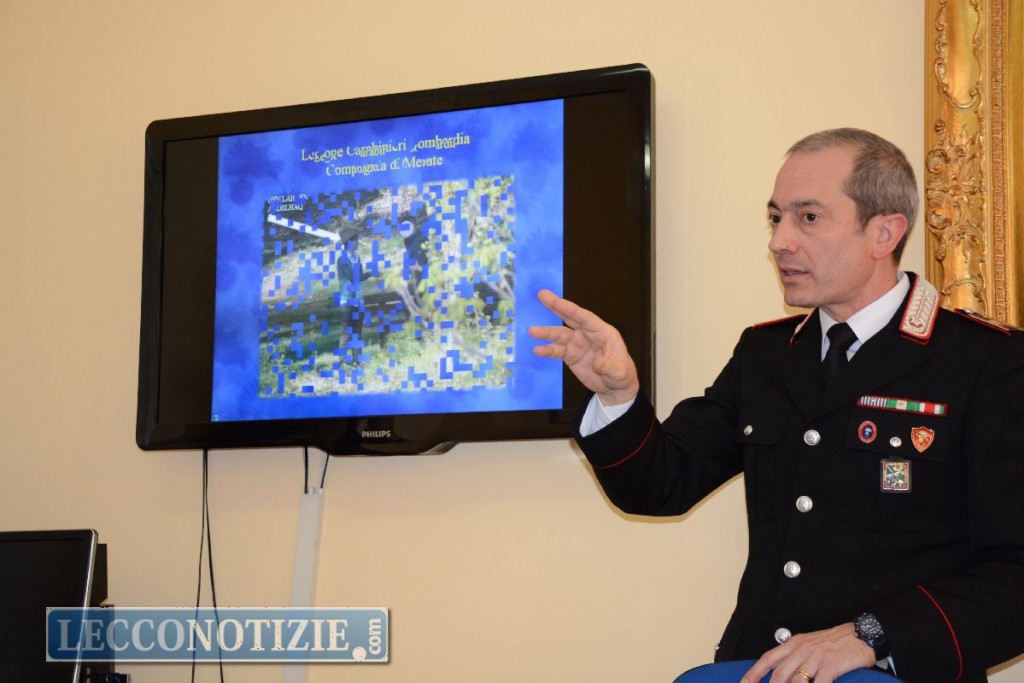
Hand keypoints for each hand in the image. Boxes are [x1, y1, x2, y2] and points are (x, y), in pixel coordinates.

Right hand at [529, 289, 639, 405]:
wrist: (615, 389)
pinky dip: (547, 350)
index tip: (556, 301)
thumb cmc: (622, 375)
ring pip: (560, 334)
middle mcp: (588, 334)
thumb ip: (609, 366)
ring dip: (546, 332)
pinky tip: (537, 350)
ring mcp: (578, 344)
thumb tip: (596, 363)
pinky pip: (557, 350)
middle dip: (556, 307)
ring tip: (531, 331)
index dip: (570, 308)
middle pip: (570, 318)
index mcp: (602, 332)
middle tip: (541, 295)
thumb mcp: (620, 372)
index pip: (584, 317)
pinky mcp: (571, 355)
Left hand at [740, 623, 875, 682]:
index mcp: (794, 644)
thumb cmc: (834, 642)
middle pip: (779, 674)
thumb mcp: (809, 644)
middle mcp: (802, 650)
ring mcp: (816, 658)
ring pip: (796, 681)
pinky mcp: (831, 665)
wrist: (861, 634)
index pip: (768, 659)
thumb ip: (795, 656)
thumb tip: (781, 673)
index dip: (754, 673)